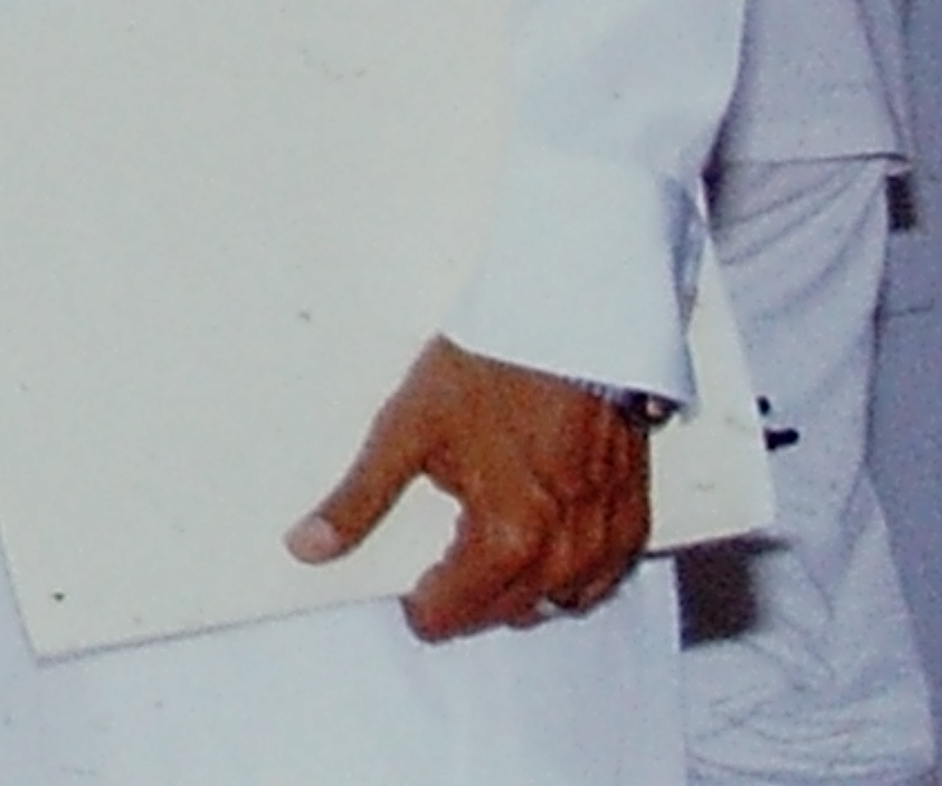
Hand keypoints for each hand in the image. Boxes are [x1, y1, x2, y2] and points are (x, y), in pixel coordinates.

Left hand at [289, 336, 652, 639]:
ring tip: (485, 559)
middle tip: (439, 575)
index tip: (406, 596)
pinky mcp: (633, 520)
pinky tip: (543, 549)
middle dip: (465, 603)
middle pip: (504, 614)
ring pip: (556, 604)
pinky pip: (600, 580)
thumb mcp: (406, 429)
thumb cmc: (491, 370)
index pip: (452, 614)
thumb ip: (358, 500)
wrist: (568, 328)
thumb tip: (308, 546)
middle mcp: (564, 554)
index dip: (420, 608)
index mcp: (507, 538)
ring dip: (519, 596)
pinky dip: (569, 579)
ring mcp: (606, 541)